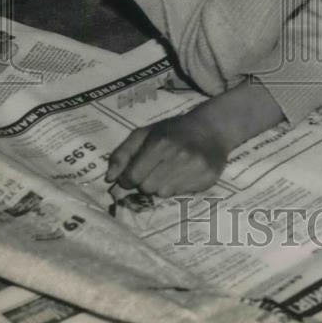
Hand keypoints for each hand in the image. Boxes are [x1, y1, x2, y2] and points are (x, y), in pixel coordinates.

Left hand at [106, 109, 229, 195]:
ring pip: (163, 193)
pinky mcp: (208, 179)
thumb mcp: (145, 133)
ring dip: (162, 185)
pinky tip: (184, 173)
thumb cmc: (173, 130)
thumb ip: (123, 153)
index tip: (133, 174)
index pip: (133, 177)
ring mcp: (195, 168)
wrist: (212, 128)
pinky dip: (179, 186)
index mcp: (160, 143)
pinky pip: (181, 194)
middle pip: (147, 188)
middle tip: (155, 169)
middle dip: (146, 181)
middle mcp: (179, 156)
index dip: (129, 178)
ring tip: (170, 170)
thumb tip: (110, 178)